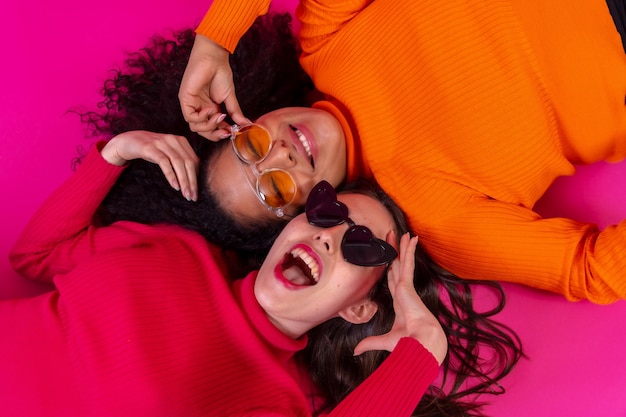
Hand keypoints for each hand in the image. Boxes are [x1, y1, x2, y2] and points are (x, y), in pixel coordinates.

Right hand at [101, 131, 199, 200]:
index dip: (197, 177)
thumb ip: (179, 161)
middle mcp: (173, 140)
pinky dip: (171, 175)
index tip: (197, 192)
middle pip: (189, 162)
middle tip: (193, 197)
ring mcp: (162, 143)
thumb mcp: (167, 153)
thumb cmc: (151, 150)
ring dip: (184, 181)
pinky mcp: (150, 148)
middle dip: (192, 181)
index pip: (194, 160)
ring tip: (185, 194)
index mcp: (180, 141)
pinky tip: (175, 186)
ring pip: (178, 163)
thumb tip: (193, 179)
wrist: (127, 141)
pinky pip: (164, 162)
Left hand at [178, 34, 250, 139]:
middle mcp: (198, 108)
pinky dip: (201, 118)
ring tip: (220, 116)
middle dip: (214, 134)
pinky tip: (210, 109)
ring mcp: (191, 104)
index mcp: (208, 108)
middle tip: (226, 130)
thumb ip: (235, 112)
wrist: (214, 58)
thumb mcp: (229, 98)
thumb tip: (246, 124)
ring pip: (194, 127)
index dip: (220, 133)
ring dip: (209, 126)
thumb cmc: (220, 74)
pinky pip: (190, 117)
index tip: (231, 132)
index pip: (210, 128)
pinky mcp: (185, 99)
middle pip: (201, 130)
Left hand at [354, 233, 447, 364]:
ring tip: (404, 233)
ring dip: (403, 247)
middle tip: (395, 237)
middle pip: (398, 267)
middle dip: (397, 252)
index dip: (392, 268)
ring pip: (403, 262)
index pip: (394, 281)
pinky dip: (409, 250)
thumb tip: (356, 351)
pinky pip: (408, 262)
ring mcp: (406, 287)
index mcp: (400, 303)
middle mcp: (404, 292)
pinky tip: (412, 238)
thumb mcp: (385, 341)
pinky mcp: (408, 284)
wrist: (421, 343)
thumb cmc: (408, 343)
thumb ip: (370, 343)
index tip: (392, 259)